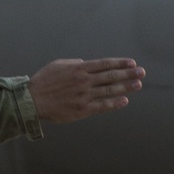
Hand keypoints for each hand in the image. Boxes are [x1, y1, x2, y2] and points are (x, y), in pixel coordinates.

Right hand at [28, 57, 143, 122]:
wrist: (32, 101)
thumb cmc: (43, 82)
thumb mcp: (58, 65)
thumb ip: (75, 64)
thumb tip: (86, 64)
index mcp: (79, 69)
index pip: (105, 64)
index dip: (120, 63)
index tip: (132, 63)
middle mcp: (84, 81)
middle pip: (111, 76)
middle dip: (128, 74)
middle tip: (141, 72)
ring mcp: (84, 96)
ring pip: (109, 90)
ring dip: (126, 87)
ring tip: (138, 84)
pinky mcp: (82, 110)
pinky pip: (102, 106)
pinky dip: (114, 103)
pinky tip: (125, 100)